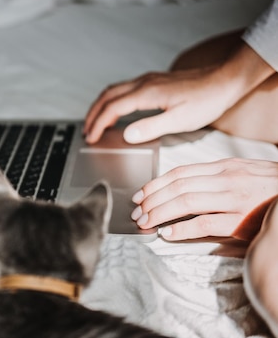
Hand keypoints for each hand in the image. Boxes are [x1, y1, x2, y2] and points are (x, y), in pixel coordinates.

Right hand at [84, 42, 274, 143]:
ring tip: (95, 122)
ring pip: (113, 91)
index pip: (112, 109)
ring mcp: (147, 80)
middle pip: (107, 97)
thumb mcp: (180, 120)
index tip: (91, 137)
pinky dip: (112, 101)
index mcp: (146, 93)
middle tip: (86, 131)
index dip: (98, 124)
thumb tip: (126, 135)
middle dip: (93, 114)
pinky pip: (123, 89)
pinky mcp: (154, 81)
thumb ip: (150, 128)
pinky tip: (116, 110)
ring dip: (100, 106)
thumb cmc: (207, 100)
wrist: (225, 80)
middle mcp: (143, 84)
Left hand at [130, 158, 277, 240]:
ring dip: (160, 213)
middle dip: (152, 200)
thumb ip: (216, 176)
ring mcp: (235, 199)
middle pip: (178, 186)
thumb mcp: (243, 172)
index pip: (180, 172)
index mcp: (224, 167)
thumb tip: (183, 186)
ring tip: (146, 223)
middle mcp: (226, 179)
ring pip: (186, 202)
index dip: (155, 184)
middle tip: (137, 213)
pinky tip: (168, 234)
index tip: (139, 195)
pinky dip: (183, 229)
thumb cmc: (270, 188)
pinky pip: (205, 223)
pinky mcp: (242, 220)